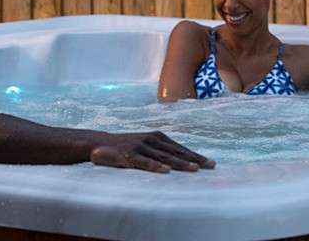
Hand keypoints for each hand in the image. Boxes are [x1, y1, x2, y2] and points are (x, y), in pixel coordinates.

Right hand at [88, 131, 214, 172]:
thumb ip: (159, 151)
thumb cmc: (124, 146)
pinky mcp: (129, 155)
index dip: (195, 155)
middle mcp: (151, 140)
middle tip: (211, 166)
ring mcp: (140, 147)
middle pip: (177, 152)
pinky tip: (166, 171)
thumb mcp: (144, 144)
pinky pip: (145, 162)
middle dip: (195, 159)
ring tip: (194, 169)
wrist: (97, 142)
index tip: (210, 163)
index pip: (180, 148)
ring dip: (180, 163)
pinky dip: (156, 166)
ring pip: (164, 157)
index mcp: (157, 137)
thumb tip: (178, 161)